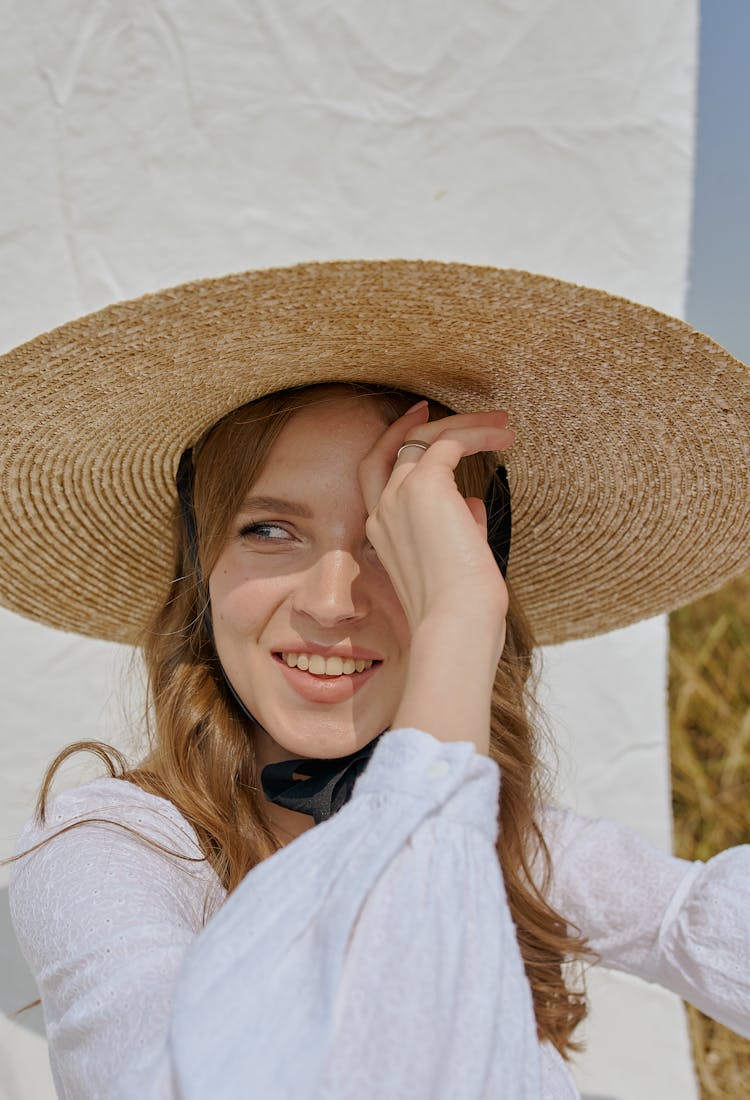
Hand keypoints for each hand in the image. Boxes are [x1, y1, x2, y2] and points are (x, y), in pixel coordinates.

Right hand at [358, 402, 514, 640]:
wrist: (457, 622)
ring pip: (425, 439)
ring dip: (463, 426)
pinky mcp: (425, 486)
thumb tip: (472, 504)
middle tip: (439, 405)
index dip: (394, 446)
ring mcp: (399, 497)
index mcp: (383, 534)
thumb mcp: (455, 560)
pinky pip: (450, 442)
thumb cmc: (461, 606)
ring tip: (501, 425)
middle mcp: (382, 511)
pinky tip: (504, 438)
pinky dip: (477, 434)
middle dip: (417, 424)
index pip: (378, 476)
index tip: (419, 424)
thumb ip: (458, 528)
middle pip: (393, 449)